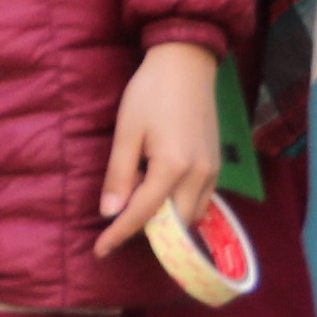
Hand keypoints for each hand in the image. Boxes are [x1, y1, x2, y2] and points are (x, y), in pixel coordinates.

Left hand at [97, 38, 223, 257]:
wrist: (186, 66)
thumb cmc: (150, 93)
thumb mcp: (126, 132)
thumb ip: (119, 174)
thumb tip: (109, 211)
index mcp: (172, 168)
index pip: (143, 214)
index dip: (120, 234)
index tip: (100, 251)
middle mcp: (199, 176)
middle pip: (174, 222)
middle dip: (147, 234)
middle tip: (115, 234)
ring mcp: (212, 172)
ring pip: (191, 214)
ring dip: (166, 223)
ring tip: (135, 217)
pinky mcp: (216, 165)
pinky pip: (201, 200)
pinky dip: (180, 208)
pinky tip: (159, 200)